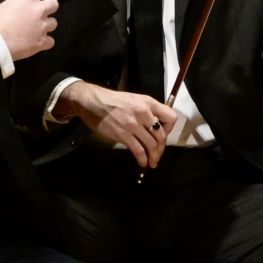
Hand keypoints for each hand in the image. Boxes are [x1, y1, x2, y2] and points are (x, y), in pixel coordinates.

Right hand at [0, 0, 58, 61]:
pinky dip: (45, 42)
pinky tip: (36, 41)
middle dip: (49, 7)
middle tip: (40, 12)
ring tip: (35, 30)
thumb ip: (21, 2)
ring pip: (53, 23)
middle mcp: (38, 10)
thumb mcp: (6, 5)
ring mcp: (42, 26)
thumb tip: (25, 5)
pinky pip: (50, 41)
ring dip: (46, 25)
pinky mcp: (41, 41)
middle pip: (54, 4)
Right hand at [57, 81, 176, 167]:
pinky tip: (142, 162)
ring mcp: (133, 124)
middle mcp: (144, 113)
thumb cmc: (112, 100)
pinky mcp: (123, 134)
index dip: (169, 129)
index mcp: (149, 102)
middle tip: (157, 154)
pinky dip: (142, 159)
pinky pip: (138, 150)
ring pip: (152, 145)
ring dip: (153, 156)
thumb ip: (147, 111)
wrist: (92, 101)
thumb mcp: (134, 99)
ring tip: (151, 161)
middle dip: (161, 148)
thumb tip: (155, 128)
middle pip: (161, 136)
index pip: (171, 118)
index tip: (162, 135)